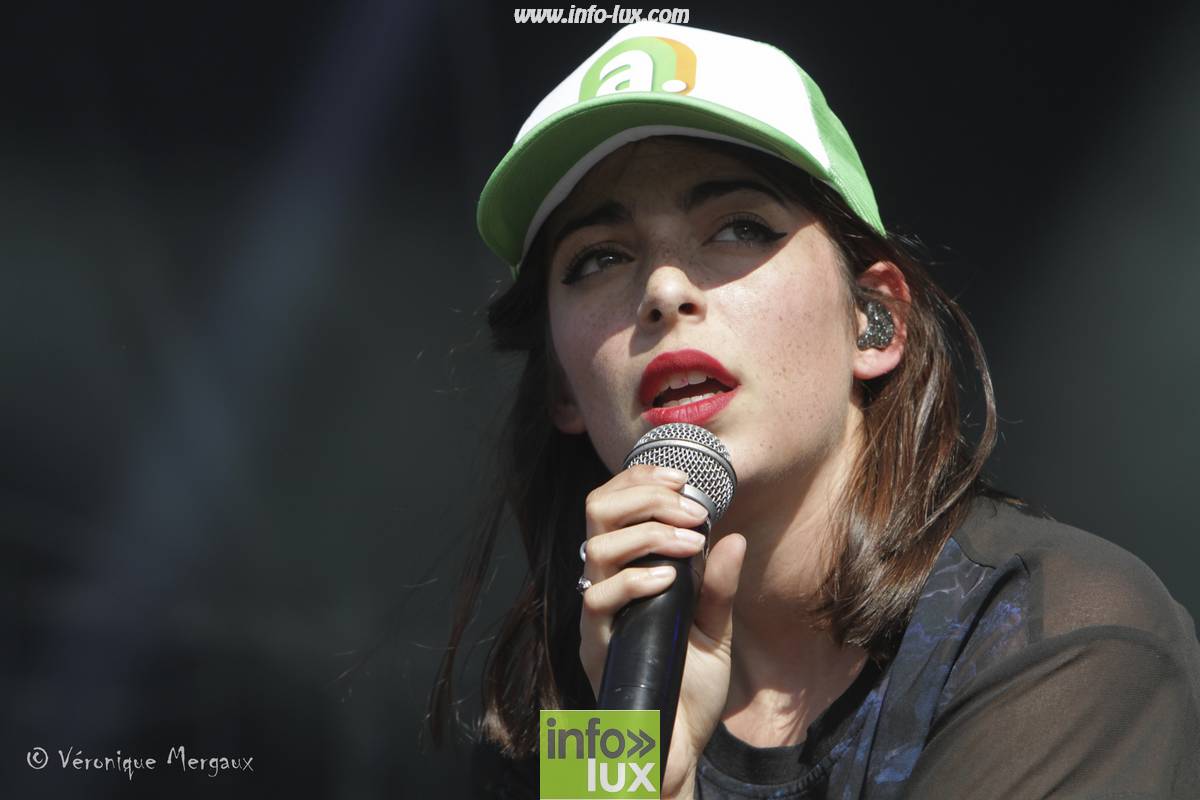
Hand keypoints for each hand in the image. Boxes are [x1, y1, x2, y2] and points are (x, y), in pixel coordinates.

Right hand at [578, 464, 746, 799]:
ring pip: (595, 546)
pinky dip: (636, 578)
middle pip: (596, 510)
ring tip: (690, 542)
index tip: (683, 479)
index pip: (614, 504)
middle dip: (645, 495)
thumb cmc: (690, 687)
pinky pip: (600, 598)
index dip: (642, 479)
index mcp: (626, 571)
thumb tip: (733, 537)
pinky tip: (669, 579)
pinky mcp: (597, 644)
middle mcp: (604, 585)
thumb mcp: (714, 629)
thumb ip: (719, 586)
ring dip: (648, 531)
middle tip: (690, 508)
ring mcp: (598, 614)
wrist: (678, 744)